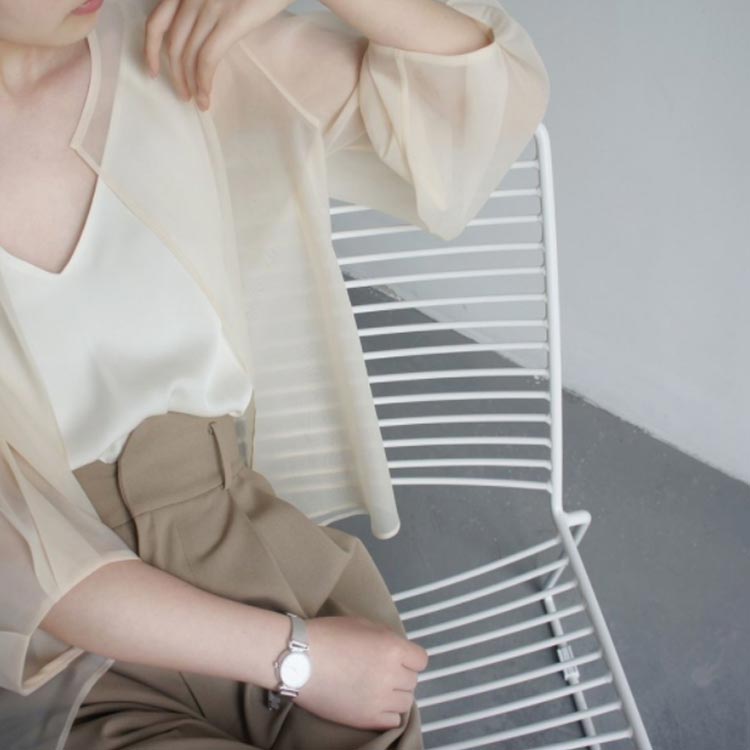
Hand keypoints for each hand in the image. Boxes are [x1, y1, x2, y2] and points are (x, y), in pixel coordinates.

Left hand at [143, 0, 293, 109]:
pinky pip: (207, 58)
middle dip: (174, 75)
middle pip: (172, 44)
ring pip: (187, 55)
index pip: (156, 22)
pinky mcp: (230, 20)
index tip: (153, 70)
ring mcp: (209, 7)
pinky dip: (203, 81)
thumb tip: (201, 36)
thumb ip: (205, 6)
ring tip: (196, 100)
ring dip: (189, 83)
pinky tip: (206, 96)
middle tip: (182, 94)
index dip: (150, 50)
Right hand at [295, 615, 429, 730]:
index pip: (421, 659)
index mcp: (392, 648)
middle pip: (413, 681)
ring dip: (395, 694)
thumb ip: (386, 638)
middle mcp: (391, 675)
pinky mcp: (367, 719)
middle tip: (380, 671)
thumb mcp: (362, 624)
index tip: (397, 657)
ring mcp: (380, 699)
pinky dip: (387, 713)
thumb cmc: (328, 634)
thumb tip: (397, 651)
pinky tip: (373, 703)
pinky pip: (393, 720)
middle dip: (400, 675)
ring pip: (405, 702)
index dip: (410, 657)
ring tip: (375, 688)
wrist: (298, 659)